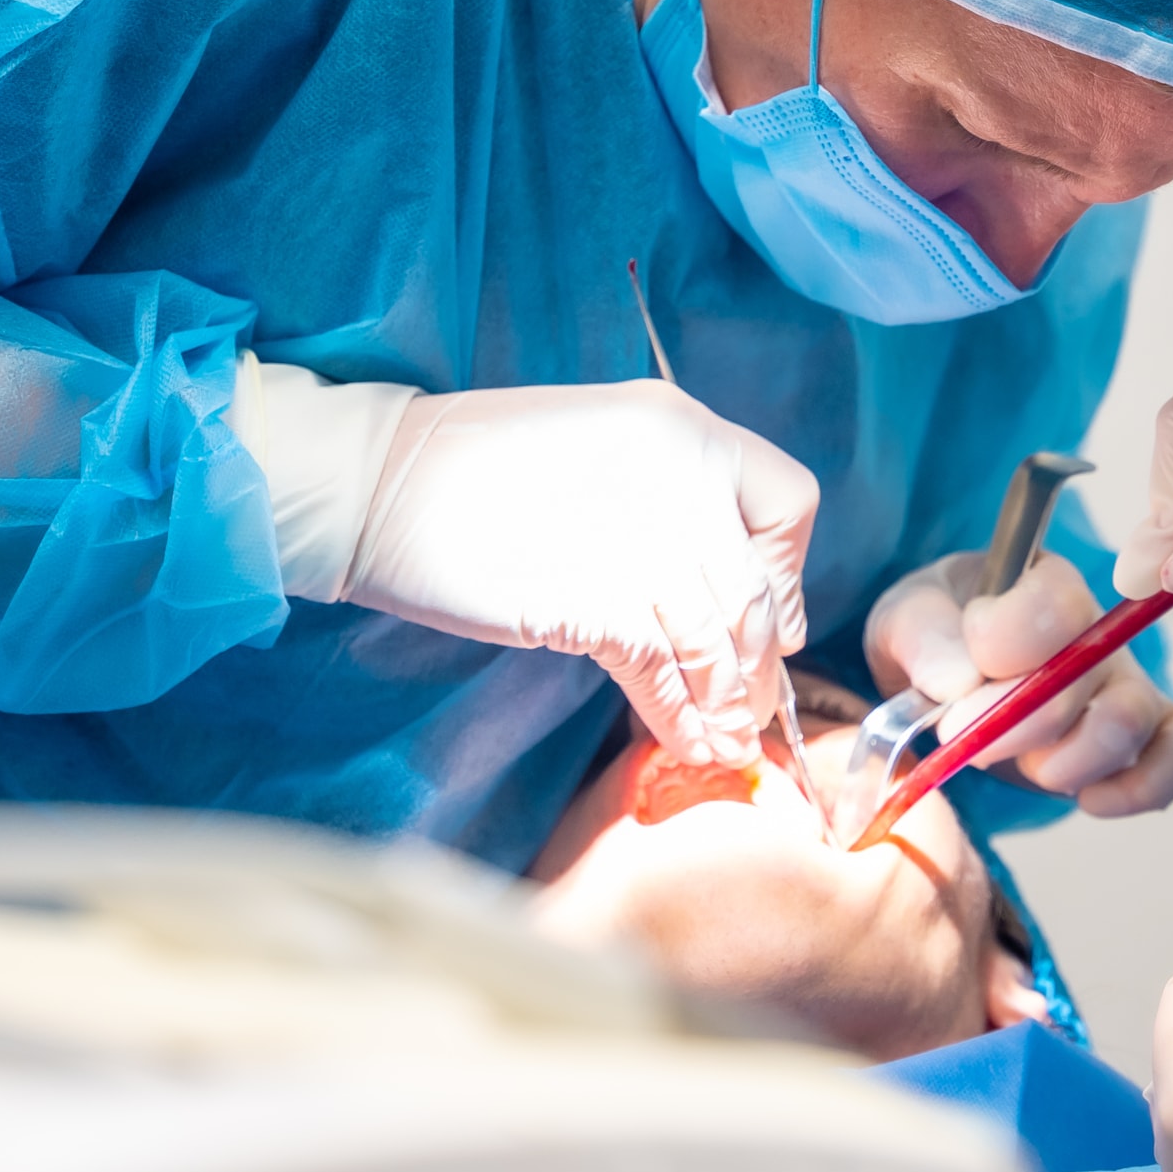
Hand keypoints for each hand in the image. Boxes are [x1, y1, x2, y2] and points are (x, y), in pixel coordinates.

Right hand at [344, 382, 817, 770]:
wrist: (383, 481)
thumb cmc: (479, 469)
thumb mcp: (602, 451)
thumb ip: (668, 499)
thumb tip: (721, 589)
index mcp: (685, 427)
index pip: (788, 501)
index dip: (787, 571)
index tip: (770, 616)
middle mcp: (682, 475)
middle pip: (756, 591)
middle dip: (756, 663)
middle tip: (746, 707)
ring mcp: (644, 539)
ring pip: (718, 642)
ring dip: (725, 705)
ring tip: (725, 744)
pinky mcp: (598, 601)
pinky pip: (664, 675)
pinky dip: (679, 720)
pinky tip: (683, 743)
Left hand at [864, 548, 1172, 814]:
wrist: (953, 686)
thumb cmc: (937, 639)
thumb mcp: (907, 621)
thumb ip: (925, 636)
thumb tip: (959, 679)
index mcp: (1043, 582)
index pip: (1054, 604)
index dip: (1004, 647)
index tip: (955, 680)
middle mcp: (1099, 627)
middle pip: (1088, 672)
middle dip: (1016, 722)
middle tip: (966, 739)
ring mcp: (1128, 681)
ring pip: (1131, 719)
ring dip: (1068, 761)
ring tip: (1025, 765)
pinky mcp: (1147, 736)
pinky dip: (1144, 786)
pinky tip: (1090, 800)